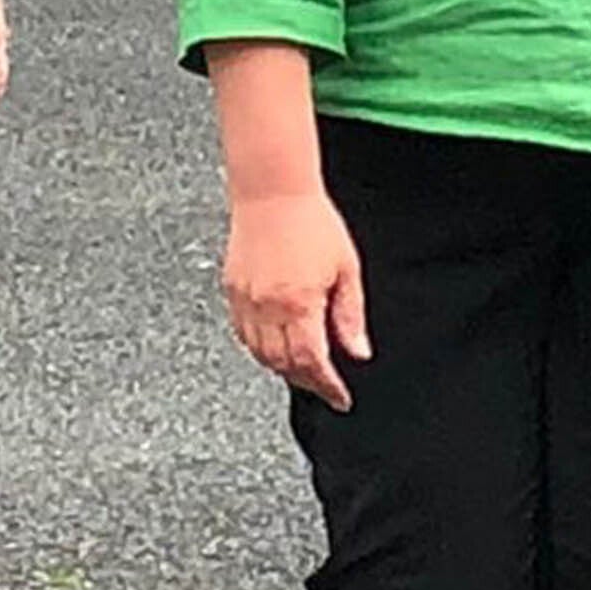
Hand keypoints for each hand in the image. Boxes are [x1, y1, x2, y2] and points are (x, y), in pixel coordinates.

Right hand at [224, 187, 369, 409]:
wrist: (273, 191)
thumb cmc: (312, 222)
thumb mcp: (345, 268)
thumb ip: (350, 315)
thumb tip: (358, 352)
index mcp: (299, 303)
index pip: (313, 362)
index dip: (328, 386)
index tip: (340, 398)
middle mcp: (268, 307)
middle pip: (284, 364)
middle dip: (307, 381)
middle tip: (324, 385)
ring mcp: (246, 300)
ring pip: (260, 354)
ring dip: (282, 368)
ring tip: (302, 369)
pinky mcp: (232, 290)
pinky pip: (243, 334)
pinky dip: (259, 348)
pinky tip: (274, 345)